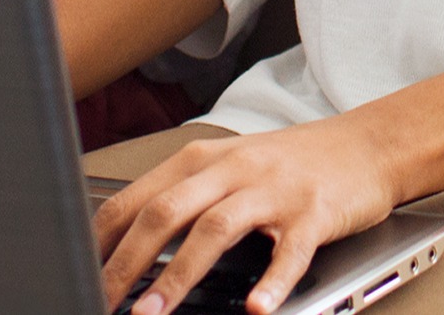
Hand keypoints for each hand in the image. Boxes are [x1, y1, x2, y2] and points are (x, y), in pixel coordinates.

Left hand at [95, 121, 400, 314]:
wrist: (367, 145)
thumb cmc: (291, 164)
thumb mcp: (229, 168)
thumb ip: (183, 199)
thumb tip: (126, 248)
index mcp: (201, 160)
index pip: (134, 201)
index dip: (99, 243)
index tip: (77, 275)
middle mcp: (232, 169)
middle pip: (165, 214)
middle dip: (126, 264)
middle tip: (103, 302)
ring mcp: (274, 190)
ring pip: (215, 231)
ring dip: (179, 276)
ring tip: (153, 314)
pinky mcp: (314, 212)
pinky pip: (290, 252)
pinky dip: (272, 282)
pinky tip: (257, 308)